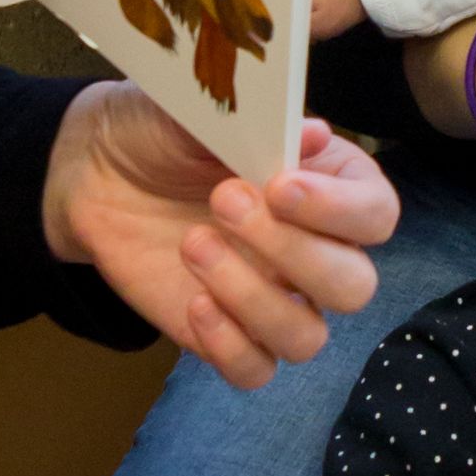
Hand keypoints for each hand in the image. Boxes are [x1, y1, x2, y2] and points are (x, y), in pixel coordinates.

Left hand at [41, 81, 398, 387]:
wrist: (98, 170)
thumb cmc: (165, 130)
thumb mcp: (205, 106)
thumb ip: (259, 116)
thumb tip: (316, 134)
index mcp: (328, 184)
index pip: (376, 214)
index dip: (338, 210)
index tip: (278, 187)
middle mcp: (314, 246)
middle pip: (353, 285)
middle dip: (292, 251)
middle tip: (223, 200)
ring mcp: (275, 296)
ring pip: (307, 337)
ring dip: (252, 298)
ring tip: (192, 243)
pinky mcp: (229, 333)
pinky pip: (256, 370)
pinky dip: (229, 347)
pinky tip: (193, 304)